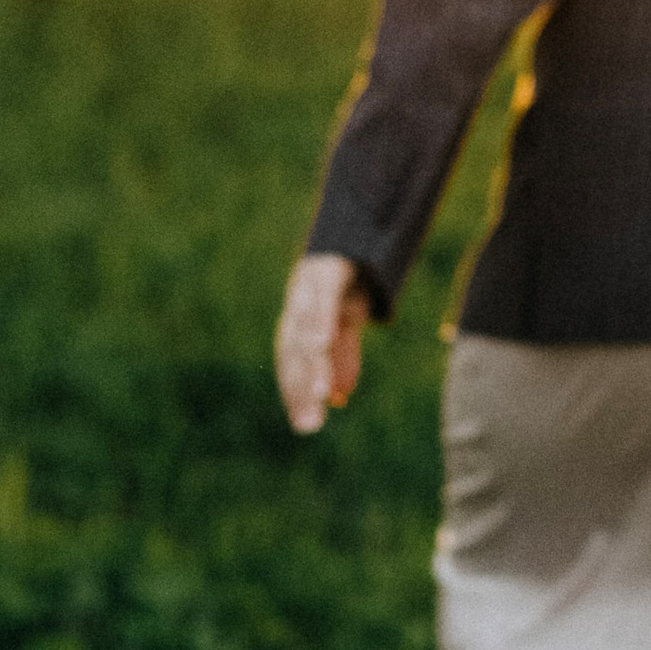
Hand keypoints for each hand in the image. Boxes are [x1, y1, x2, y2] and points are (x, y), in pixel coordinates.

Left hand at [277, 252, 370, 434]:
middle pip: (294, 352)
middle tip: (309, 426)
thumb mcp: (348, 318)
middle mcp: (296, 304)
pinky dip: (320, 319)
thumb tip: (340, 395)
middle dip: (300, 390)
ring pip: (304, 330)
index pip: (292, 363)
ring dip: (311, 364)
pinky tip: (321, 342)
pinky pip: (322, 296)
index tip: (304, 424)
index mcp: (299, 319)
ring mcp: (308, 286)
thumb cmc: (348, 275)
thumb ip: (341, 354)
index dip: (295, 393)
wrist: (358, 224)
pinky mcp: (326, 268)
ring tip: (317, 396)